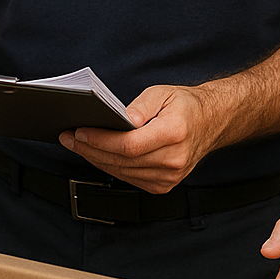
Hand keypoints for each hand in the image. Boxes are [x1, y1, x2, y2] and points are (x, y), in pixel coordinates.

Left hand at [59, 84, 221, 192]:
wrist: (211, 122)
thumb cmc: (185, 106)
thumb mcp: (162, 93)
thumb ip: (139, 107)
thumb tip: (119, 120)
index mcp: (174, 134)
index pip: (128, 145)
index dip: (100, 140)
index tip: (79, 132)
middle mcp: (173, 159)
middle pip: (121, 160)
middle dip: (90, 149)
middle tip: (68, 137)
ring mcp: (170, 176)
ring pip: (122, 172)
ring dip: (96, 159)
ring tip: (77, 144)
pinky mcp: (164, 185)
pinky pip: (129, 178)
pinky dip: (111, 167)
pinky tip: (97, 155)